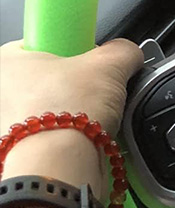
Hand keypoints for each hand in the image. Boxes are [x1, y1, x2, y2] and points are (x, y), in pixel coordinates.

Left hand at [0, 40, 144, 194]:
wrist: (61, 166)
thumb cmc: (66, 111)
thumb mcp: (110, 63)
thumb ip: (122, 51)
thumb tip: (128, 54)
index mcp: (6, 60)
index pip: (44, 41)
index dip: (72, 50)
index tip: (89, 61)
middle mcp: (1, 91)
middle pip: (50, 77)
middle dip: (76, 84)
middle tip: (97, 90)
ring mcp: (7, 124)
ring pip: (52, 109)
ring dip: (75, 112)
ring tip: (95, 117)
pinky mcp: (21, 150)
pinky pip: (53, 135)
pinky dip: (71, 135)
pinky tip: (86, 137)